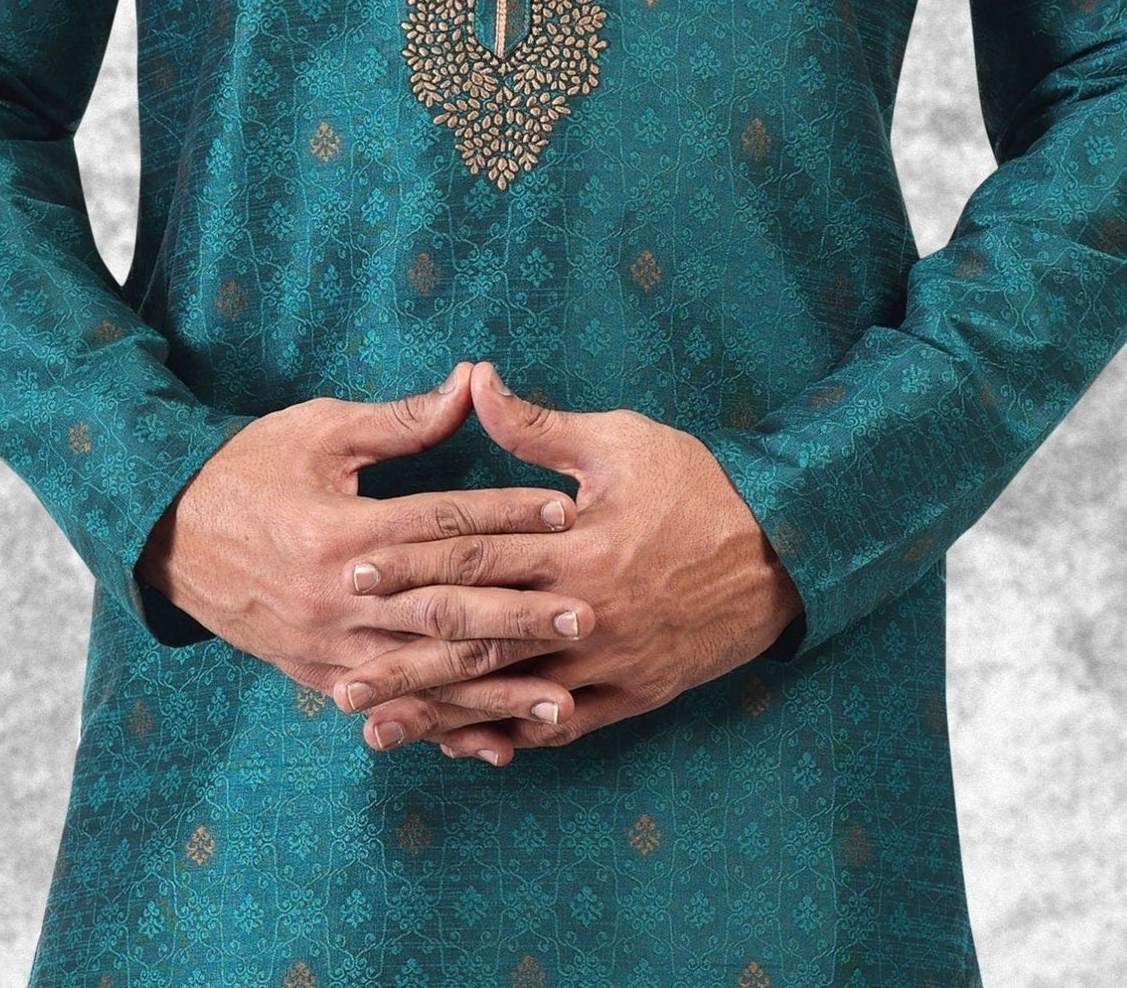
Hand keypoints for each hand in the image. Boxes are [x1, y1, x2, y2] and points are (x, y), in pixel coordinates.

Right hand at [134, 362, 595, 730]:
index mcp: (341, 531)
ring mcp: (327, 645)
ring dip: (496, 690)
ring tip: (562, 701)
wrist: (164, 532)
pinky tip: (492, 744)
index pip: (442, 525)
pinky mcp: (318, 674)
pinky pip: (391, 708)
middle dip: (520, 615)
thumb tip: (473, 381)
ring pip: (426, 673)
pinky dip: (442, 726)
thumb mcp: (321, 430)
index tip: (568, 511)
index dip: (507, 514)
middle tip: (588, 614)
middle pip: (445, 609)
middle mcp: (338, 596)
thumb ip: (402, 419)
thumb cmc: (248, 467)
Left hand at [330, 360, 803, 761]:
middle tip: (341, 678)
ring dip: (444, 714)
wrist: (784, 551)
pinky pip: (564, 726)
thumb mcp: (619, 441)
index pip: (476, 555)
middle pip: (479, 641)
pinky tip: (466, 748)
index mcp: (578, 546)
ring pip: (511, 696)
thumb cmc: (698, 484)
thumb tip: (477, 379)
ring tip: (382, 729)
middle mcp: (587, 613)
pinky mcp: (635, 692)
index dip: (411, 565)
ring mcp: (611, 661)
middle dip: (406, 660)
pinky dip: (513, 737)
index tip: (354, 573)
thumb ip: (539, 426)